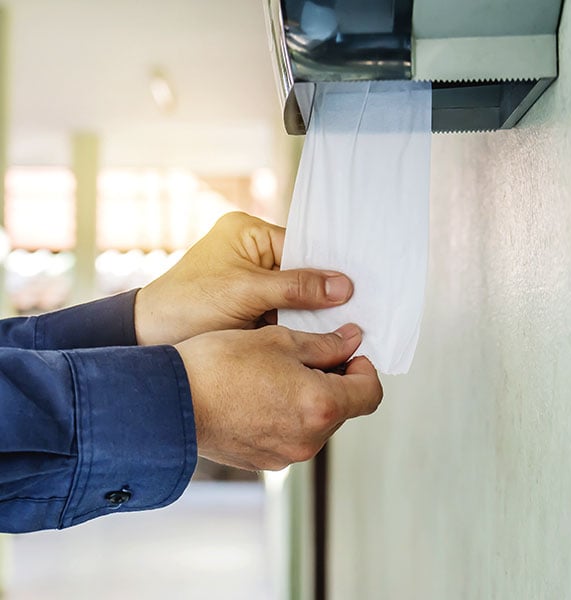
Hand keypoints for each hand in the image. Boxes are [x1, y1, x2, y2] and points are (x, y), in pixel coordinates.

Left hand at [135, 212, 352, 345]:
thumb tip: (341, 286)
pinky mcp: (252, 304)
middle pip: (301, 270)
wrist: (151, 338)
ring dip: (310, 311)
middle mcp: (253, 251)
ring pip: (295, 293)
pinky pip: (284, 310)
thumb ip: (295, 288)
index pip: (301, 245)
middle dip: (320, 292)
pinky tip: (316, 334)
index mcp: (248, 232)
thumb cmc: (186, 304)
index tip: (354, 288)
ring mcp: (253, 280)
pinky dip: (297, 323)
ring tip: (338, 325)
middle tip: (351, 310)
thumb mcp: (245, 291)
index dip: (325, 268)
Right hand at [175, 323, 381, 470]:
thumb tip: (353, 341)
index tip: (349, 354)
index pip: (370, 393)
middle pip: (344, 409)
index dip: (365, 369)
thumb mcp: (280, 340)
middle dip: (334, 381)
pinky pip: (292, 436)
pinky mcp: (265, 462)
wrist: (170, 401)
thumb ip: (325, 345)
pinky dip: (288, 416)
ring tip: (276, 375)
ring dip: (310, 399)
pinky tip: (260, 396)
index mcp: (321, 406)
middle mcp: (309, 439)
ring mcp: (286, 455)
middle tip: (305, 356)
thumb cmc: (221, 364)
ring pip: (317, 423)